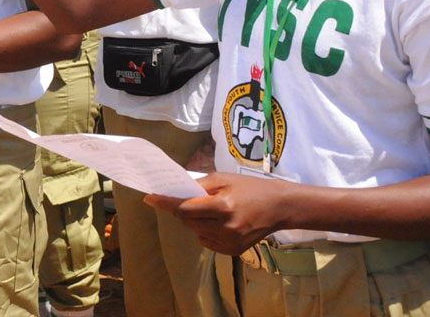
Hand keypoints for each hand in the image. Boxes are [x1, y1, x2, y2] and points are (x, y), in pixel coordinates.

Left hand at [144, 173, 293, 254]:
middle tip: (192, 200)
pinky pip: (206, 241)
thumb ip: (197, 186)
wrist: (280, 207)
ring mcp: (230, 241)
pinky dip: (205, 232)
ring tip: (211, 210)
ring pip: (195, 232)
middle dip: (183, 210)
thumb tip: (172, 192)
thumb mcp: (223, 179)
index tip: (149, 198)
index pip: (185, 208)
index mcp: (223, 206)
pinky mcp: (233, 251)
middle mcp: (226, 227)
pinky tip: (219, 223)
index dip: (165, 203)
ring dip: (194, 221)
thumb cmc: (249, 188)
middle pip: (187, 221)